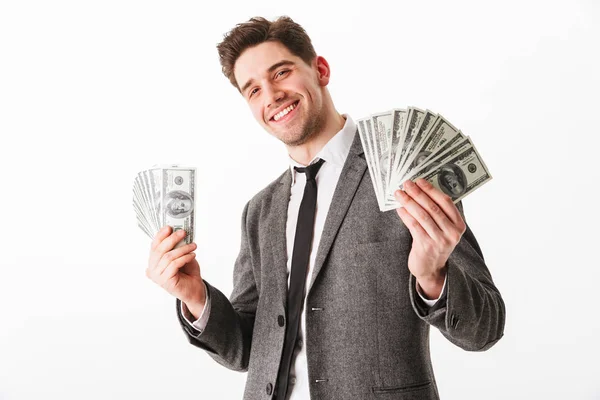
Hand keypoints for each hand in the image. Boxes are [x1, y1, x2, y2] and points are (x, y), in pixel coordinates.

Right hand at [146, 226, 205, 313]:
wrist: (194, 289)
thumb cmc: (187, 272)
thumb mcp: (182, 256)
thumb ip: (177, 247)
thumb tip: (178, 232)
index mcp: (154, 262)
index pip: (154, 246)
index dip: (160, 235)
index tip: (169, 227)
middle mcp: (152, 269)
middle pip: (159, 250)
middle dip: (172, 239)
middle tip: (183, 232)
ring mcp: (157, 276)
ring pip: (168, 257)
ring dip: (182, 249)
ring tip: (193, 246)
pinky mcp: (165, 281)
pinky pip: (174, 264)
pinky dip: (185, 257)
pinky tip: (192, 255)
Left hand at [394, 178, 465, 297]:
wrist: (430, 268)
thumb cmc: (434, 243)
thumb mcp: (442, 229)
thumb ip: (437, 213)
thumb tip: (421, 190)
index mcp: (459, 225)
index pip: (446, 202)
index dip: (432, 190)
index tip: (419, 181)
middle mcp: (452, 233)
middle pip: (432, 207)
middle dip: (417, 193)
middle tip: (406, 184)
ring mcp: (440, 240)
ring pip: (422, 216)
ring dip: (409, 202)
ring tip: (399, 194)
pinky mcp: (426, 246)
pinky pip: (414, 226)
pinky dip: (405, 215)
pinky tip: (399, 208)